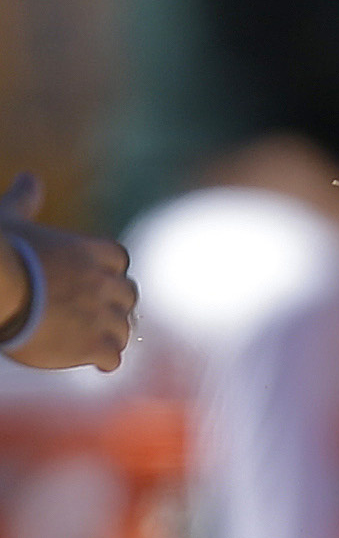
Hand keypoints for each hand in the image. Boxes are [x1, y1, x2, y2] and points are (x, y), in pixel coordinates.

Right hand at [1, 174, 135, 371]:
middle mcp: (107, 283)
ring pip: (124, 329)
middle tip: (90, 313)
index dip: (106, 272)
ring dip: (110, 334)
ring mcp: (105, 316)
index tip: (90, 280)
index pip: (119, 260)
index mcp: (92, 251)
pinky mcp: (95, 346)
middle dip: (113, 304)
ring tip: (87, 339)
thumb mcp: (10, 219)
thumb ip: (24, 201)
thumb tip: (30, 178)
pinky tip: (89, 359)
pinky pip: (113, 358)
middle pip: (127, 296)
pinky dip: (103, 359)